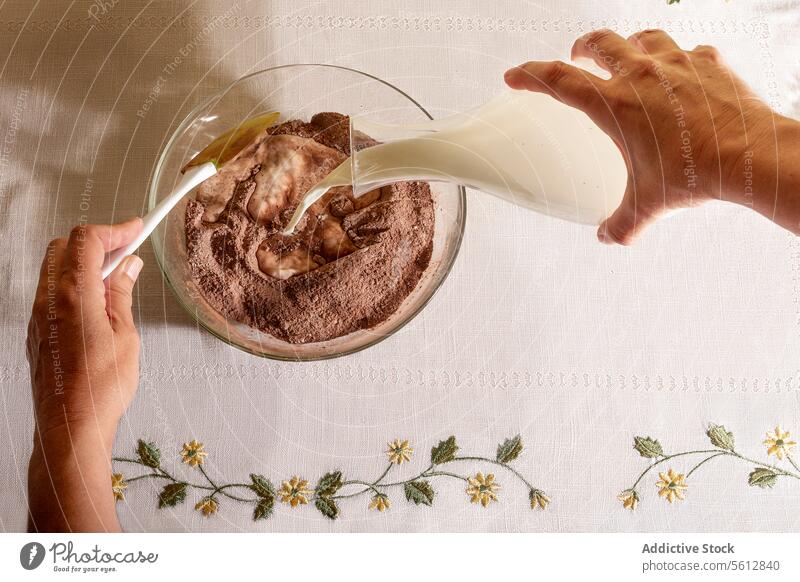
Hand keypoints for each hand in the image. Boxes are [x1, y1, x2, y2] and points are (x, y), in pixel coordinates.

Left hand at [26, 218, 141, 530]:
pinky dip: (74, 283)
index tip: (136, 228)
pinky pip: (51, 292)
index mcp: (72, 296)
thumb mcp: (125, 336)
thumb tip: (127, 268)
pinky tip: (98, 301)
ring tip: (116, 277)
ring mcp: (38, 316)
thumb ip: (121, 295)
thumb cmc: (100, 389)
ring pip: (54, 268)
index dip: (114, 229)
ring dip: (85, 262)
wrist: (71, 427)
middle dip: (97, 241)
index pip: (86, 241)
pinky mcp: (38, 331)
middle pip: (64, 247)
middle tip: (127, 249)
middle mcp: (48, 301)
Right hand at [505, 29, 798, 243]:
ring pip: (644, 37)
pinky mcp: (709, 63)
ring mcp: (678, 64)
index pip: (560, 81)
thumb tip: (609, 236)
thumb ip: (623, 222)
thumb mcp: (649, 205)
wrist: (751, 157)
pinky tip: (682, 73)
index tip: (516, 75)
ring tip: (629, 55)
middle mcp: (642, 76)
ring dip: (631, 44)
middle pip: (600, 43)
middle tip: (578, 55)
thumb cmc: (696, 175)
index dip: (531, 75)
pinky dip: (680, 59)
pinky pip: (689, 51)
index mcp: (615, 105)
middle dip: (582, 46)